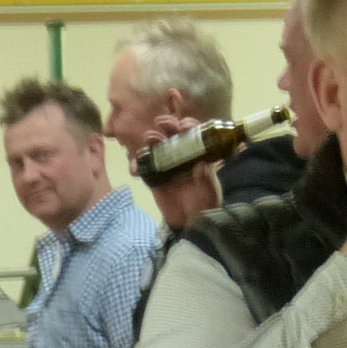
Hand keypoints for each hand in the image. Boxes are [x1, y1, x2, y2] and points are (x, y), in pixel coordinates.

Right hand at [141, 114, 220, 228]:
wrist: (190, 223)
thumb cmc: (204, 204)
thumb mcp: (211, 192)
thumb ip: (206, 179)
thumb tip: (200, 166)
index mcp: (198, 154)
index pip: (193, 133)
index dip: (188, 125)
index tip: (184, 125)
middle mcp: (181, 155)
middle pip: (172, 133)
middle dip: (167, 124)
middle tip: (164, 124)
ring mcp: (165, 164)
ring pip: (155, 145)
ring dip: (151, 137)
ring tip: (152, 138)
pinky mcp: (153, 177)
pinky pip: (142, 167)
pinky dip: (136, 164)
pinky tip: (135, 165)